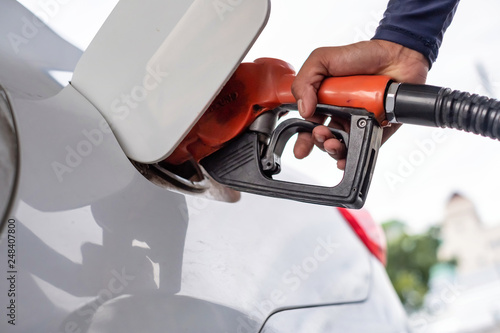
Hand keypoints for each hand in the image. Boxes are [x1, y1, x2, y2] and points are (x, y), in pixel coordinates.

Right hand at [291, 39, 428, 169]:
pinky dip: (352, 156)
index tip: (301, 142)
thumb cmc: (362, 55)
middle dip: (317, 142)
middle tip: (320, 134)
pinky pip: (362, 148)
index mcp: (323, 100)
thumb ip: (304, 81)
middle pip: (322, 138)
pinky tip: (345, 157)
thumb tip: (303, 109)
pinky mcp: (375, 130)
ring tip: (333, 142)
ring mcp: (356, 123)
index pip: (307, 123)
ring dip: (332, 149)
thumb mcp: (322, 59)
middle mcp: (338, 113)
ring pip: (339, 146)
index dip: (301, 136)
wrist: (398, 56)